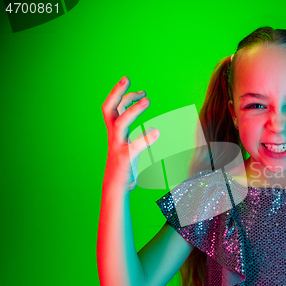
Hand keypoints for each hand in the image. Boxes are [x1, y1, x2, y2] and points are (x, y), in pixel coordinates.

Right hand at [102, 76, 159, 192]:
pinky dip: (146, 138)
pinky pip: (135, 147)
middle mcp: (113, 136)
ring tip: (148, 99)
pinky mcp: (125, 159)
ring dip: (133, 110)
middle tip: (127, 78)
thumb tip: (149, 124)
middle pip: (109, 110)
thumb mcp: (127, 144)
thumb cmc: (124, 164)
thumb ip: (135, 133)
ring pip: (120, 124)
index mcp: (114, 132)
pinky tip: (157, 132)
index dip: (120, 94)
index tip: (132, 83)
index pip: (112, 108)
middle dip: (116, 93)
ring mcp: (118, 147)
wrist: (115, 187)